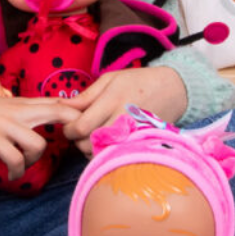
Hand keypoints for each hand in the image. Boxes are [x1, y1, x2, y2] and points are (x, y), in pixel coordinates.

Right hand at [0, 91, 80, 180]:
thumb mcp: (2, 107)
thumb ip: (23, 112)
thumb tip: (43, 121)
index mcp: (23, 103)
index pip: (58, 102)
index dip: (78, 113)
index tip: (85, 128)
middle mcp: (19, 111)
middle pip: (59, 112)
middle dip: (76, 129)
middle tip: (79, 147)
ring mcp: (6, 125)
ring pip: (38, 144)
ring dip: (34, 161)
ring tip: (22, 165)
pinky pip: (15, 159)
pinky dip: (16, 171)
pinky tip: (11, 174)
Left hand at [62, 66, 188, 155]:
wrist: (174, 90)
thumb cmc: (138, 81)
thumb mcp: (110, 79)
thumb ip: (85, 96)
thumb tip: (61, 106)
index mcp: (112, 101)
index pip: (80, 126)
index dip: (69, 129)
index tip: (69, 124)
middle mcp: (122, 120)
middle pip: (87, 144)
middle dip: (77, 140)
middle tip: (79, 131)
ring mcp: (131, 135)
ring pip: (99, 154)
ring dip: (89, 148)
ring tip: (93, 135)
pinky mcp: (138, 144)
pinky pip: (113, 156)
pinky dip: (104, 153)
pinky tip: (105, 142)